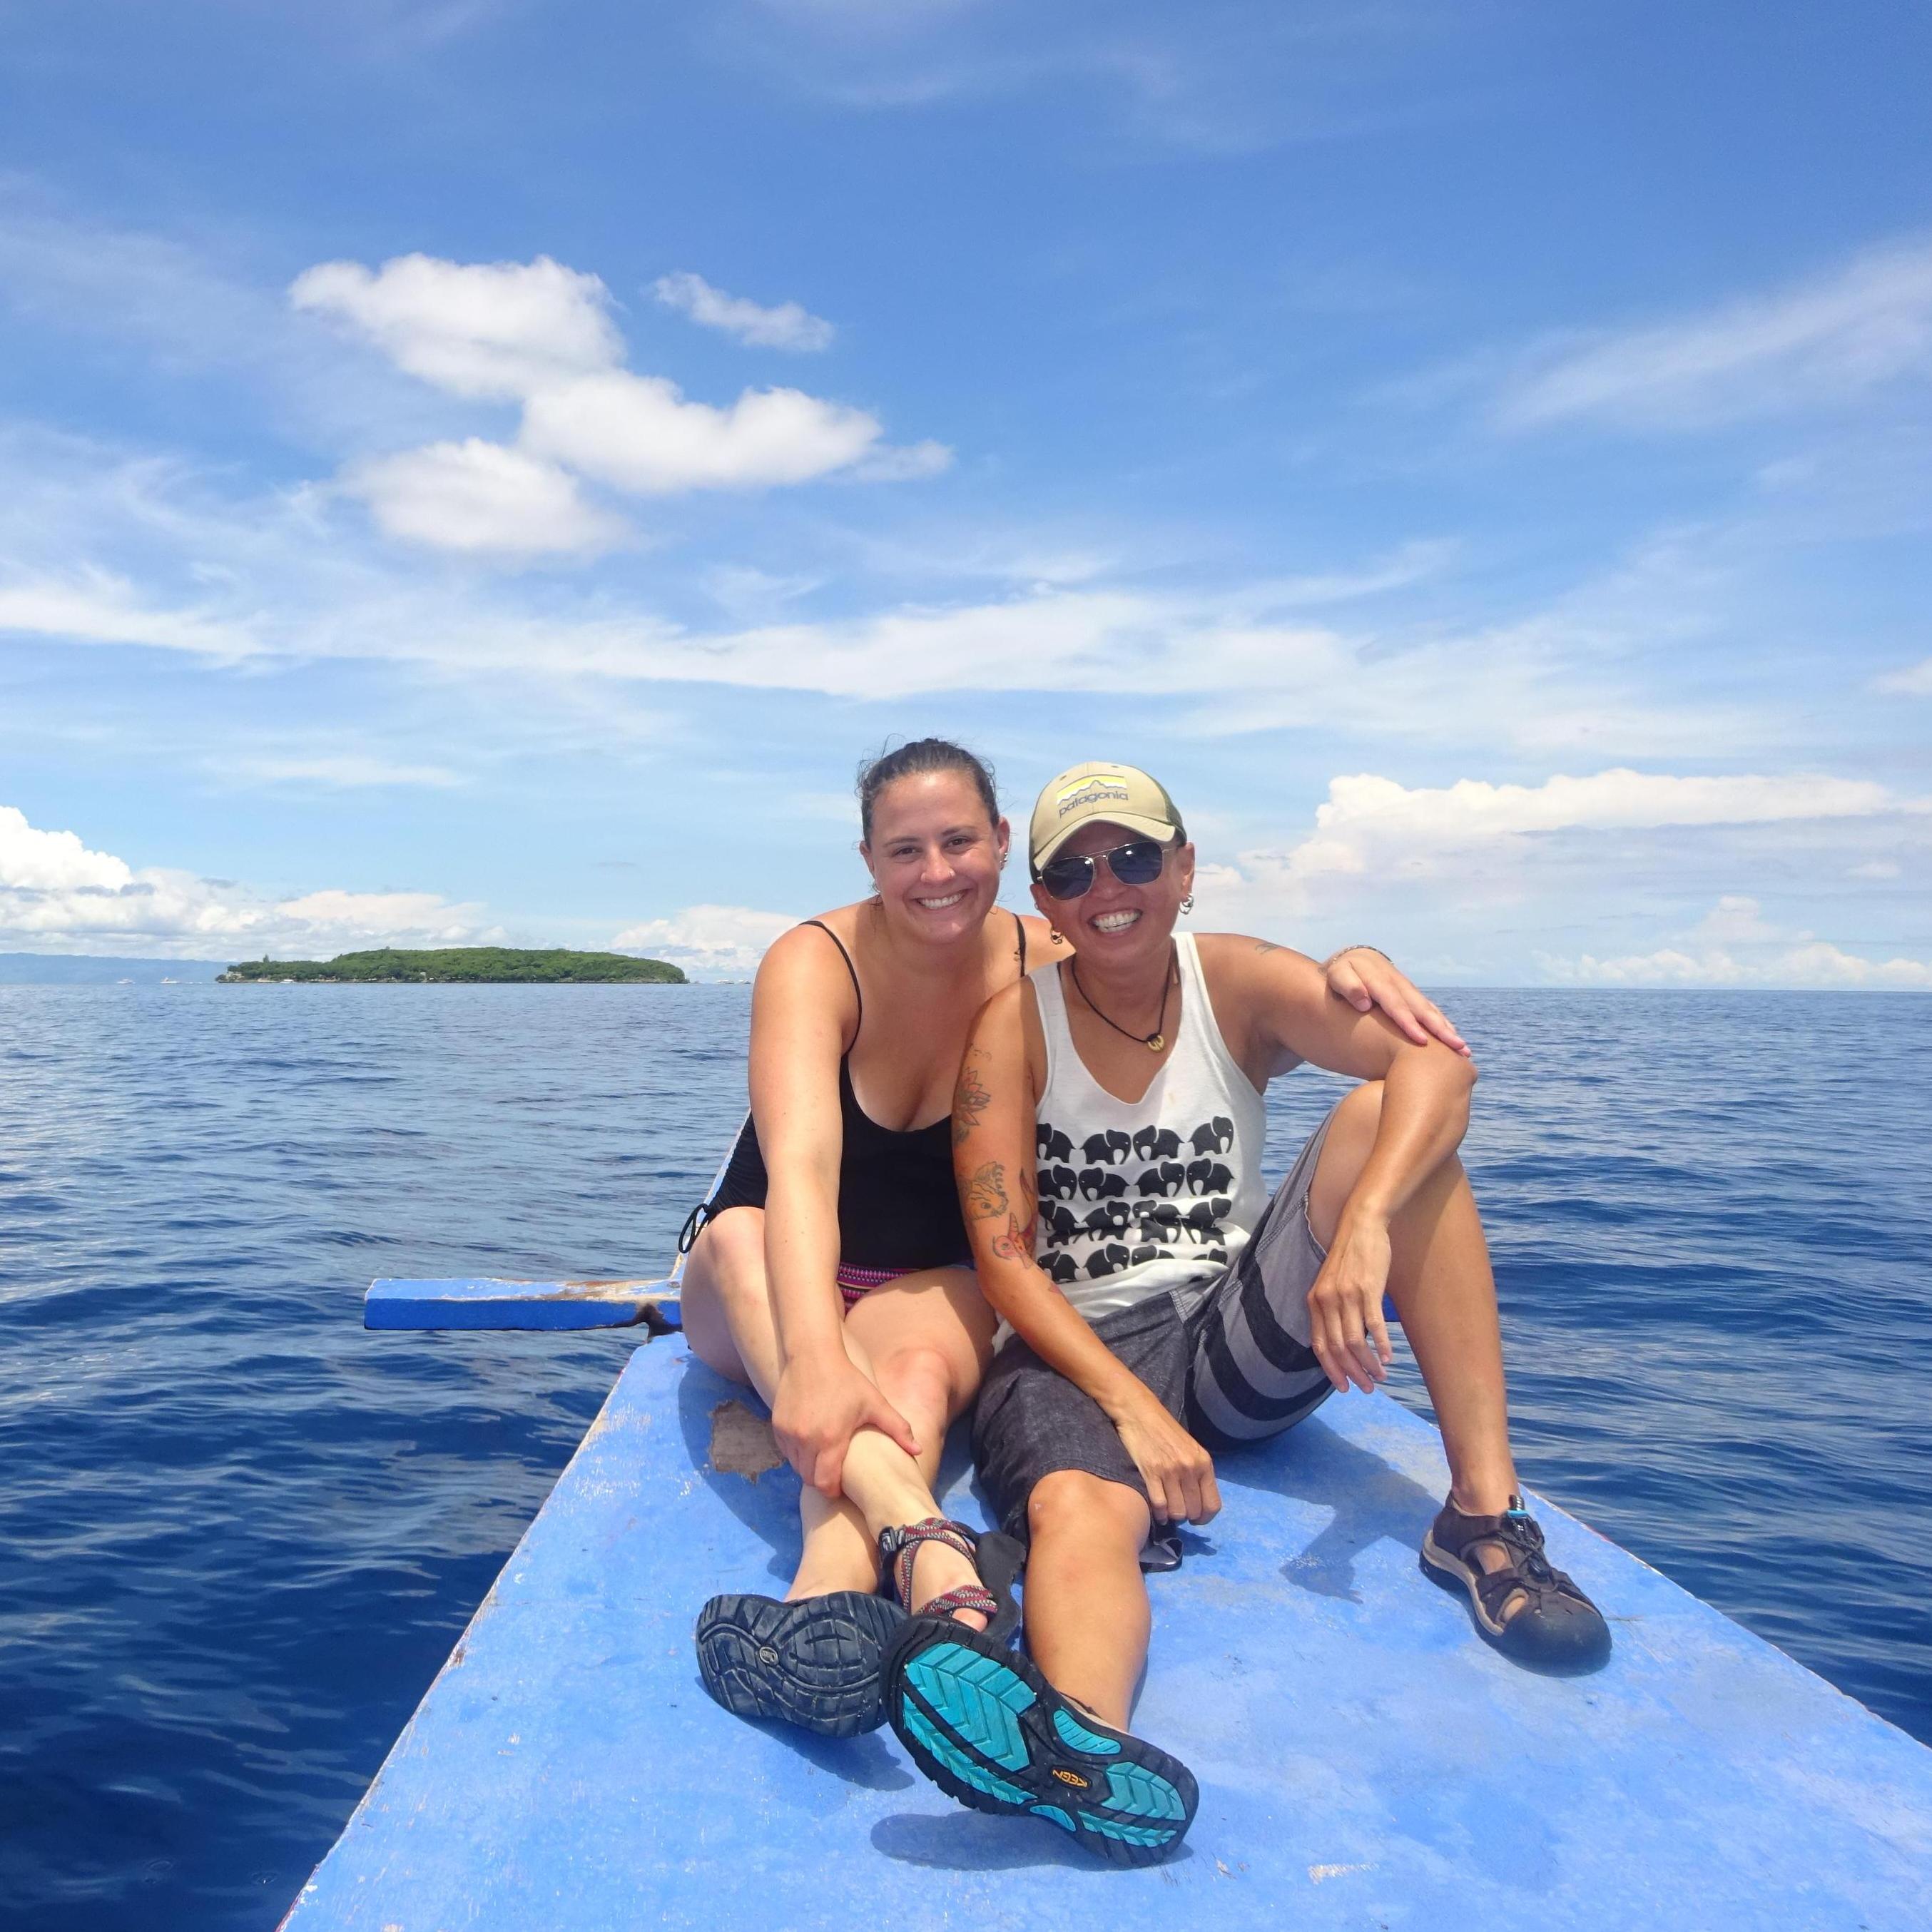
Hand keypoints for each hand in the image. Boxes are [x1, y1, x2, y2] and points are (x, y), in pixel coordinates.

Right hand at [771, 1353, 920, 1497]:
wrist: (813, 1355)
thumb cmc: (847, 1380)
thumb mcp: (875, 1403)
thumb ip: (898, 1428)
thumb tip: (919, 1451)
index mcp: (831, 1439)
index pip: (825, 1484)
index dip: (833, 1490)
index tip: (841, 1487)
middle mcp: (806, 1439)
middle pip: (809, 1478)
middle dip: (821, 1480)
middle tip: (834, 1474)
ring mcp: (789, 1433)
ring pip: (796, 1466)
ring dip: (808, 1467)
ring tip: (823, 1458)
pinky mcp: (778, 1426)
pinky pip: (786, 1452)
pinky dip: (797, 1453)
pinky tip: (810, 1443)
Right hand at [1111, 1388, 1220, 1524]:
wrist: (1140, 1412)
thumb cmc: (1166, 1431)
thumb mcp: (1191, 1449)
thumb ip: (1198, 1472)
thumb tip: (1199, 1501)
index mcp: (1204, 1463)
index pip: (1213, 1504)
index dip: (1205, 1518)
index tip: (1196, 1519)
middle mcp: (1190, 1468)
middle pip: (1194, 1511)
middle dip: (1186, 1517)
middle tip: (1178, 1511)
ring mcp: (1171, 1471)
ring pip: (1177, 1512)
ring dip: (1172, 1516)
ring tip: (1167, 1513)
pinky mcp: (1151, 1472)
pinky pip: (1159, 1505)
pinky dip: (1159, 1515)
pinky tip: (1157, 1513)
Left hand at [1306, 1215, 1394, 1393]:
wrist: (1361, 1225)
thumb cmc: (1349, 1257)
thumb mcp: (1330, 1284)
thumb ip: (1331, 1310)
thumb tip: (1342, 1341)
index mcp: (1314, 1301)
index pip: (1318, 1346)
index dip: (1331, 1370)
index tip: (1342, 1387)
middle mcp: (1327, 1300)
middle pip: (1337, 1348)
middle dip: (1352, 1374)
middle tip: (1367, 1388)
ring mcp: (1347, 1295)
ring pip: (1355, 1342)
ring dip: (1368, 1365)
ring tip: (1379, 1376)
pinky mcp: (1368, 1289)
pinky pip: (1374, 1326)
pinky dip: (1382, 1346)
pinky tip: (1388, 1358)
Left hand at [1325, 950, 1469, 1057]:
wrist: (1355, 959)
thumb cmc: (1341, 973)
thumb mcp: (1337, 975)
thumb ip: (1348, 986)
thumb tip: (1365, 1004)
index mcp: (1379, 980)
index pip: (1394, 1003)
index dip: (1407, 1021)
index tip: (1420, 1040)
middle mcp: (1399, 984)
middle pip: (1420, 1008)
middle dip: (1438, 1028)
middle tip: (1456, 1047)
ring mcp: (1408, 990)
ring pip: (1429, 1009)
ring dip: (1446, 1028)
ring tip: (1462, 1048)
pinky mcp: (1412, 995)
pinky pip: (1430, 1009)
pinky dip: (1443, 1023)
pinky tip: (1453, 1038)